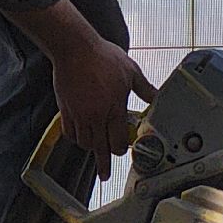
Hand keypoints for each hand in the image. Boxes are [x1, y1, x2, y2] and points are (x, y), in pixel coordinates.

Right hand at [53, 38, 156, 178]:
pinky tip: (80, 138)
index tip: (124, 151)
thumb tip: (156, 97)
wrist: (75, 48)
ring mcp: (79, 113)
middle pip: (100, 147)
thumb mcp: (130, 70)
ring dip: (91, 149)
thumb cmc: (102, 56)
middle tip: (104, 173)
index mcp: (114, 107)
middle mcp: (96, 115)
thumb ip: (144, 88)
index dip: (121, 149)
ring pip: (85, 143)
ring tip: (95, 152)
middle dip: (104, 161)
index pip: (118, 140)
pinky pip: (69, 133)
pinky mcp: (65, 109)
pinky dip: (75, 138)